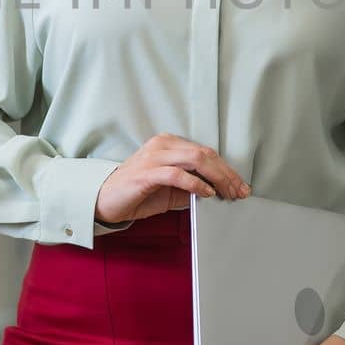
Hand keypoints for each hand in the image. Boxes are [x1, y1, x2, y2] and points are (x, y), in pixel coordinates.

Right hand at [93, 133, 249, 224]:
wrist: (104, 200)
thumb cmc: (137, 193)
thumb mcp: (170, 189)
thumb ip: (191, 185)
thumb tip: (218, 191)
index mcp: (168, 143)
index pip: (205, 152)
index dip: (226, 169)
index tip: (240, 185)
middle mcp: (162, 145)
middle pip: (204, 153)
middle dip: (227, 173)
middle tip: (240, 191)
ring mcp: (153, 157)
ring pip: (195, 159)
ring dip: (217, 178)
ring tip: (228, 193)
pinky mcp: (146, 173)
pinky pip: (177, 174)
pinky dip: (196, 184)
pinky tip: (207, 193)